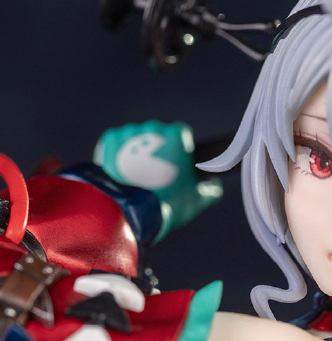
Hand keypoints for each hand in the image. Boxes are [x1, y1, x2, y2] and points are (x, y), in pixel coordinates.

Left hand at [94, 120, 222, 239]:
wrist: (129, 212)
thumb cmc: (167, 203)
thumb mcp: (198, 199)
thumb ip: (211, 188)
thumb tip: (213, 185)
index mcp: (177, 135)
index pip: (182, 134)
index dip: (181, 151)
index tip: (177, 167)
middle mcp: (153, 128)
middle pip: (158, 136)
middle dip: (158, 152)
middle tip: (157, 176)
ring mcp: (130, 132)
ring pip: (137, 140)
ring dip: (138, 154)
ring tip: (138, 178)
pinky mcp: (109, 140)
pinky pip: (117, 144)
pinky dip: (119, 156)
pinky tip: (123, 174)